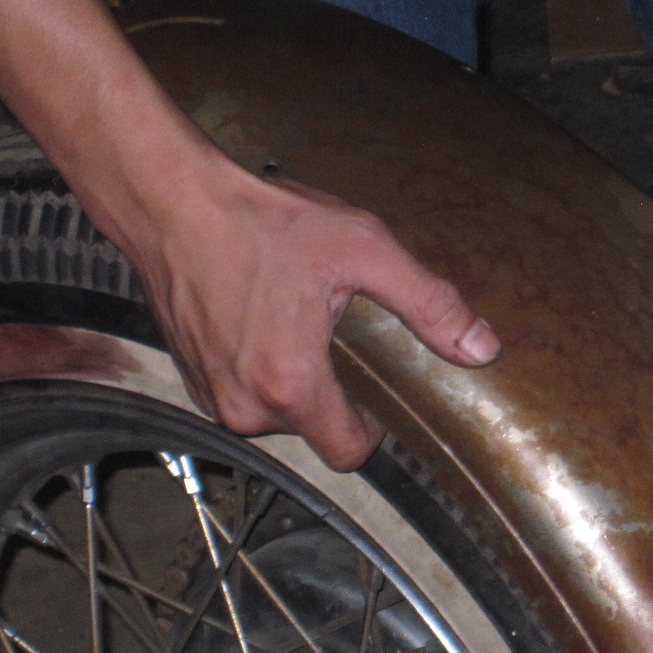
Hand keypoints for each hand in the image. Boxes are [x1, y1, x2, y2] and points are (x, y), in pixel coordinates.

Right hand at [117, 165, 498, 470]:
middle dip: (334, 390)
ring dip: (295, 378)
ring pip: (278, 414)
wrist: (171, 200)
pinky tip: (266, 317)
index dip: (375, 427)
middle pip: (314, 430)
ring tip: (296, 318)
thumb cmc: (260, 222)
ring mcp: (211, 394)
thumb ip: (428, 304)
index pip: (348, 452)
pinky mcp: (191, 378)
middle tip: (335, 331)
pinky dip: (261, 367)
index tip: (381, 390)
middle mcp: (244, 404)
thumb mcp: (363, 250)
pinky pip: (245, 393)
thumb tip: (481, 346)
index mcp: (291, 384)